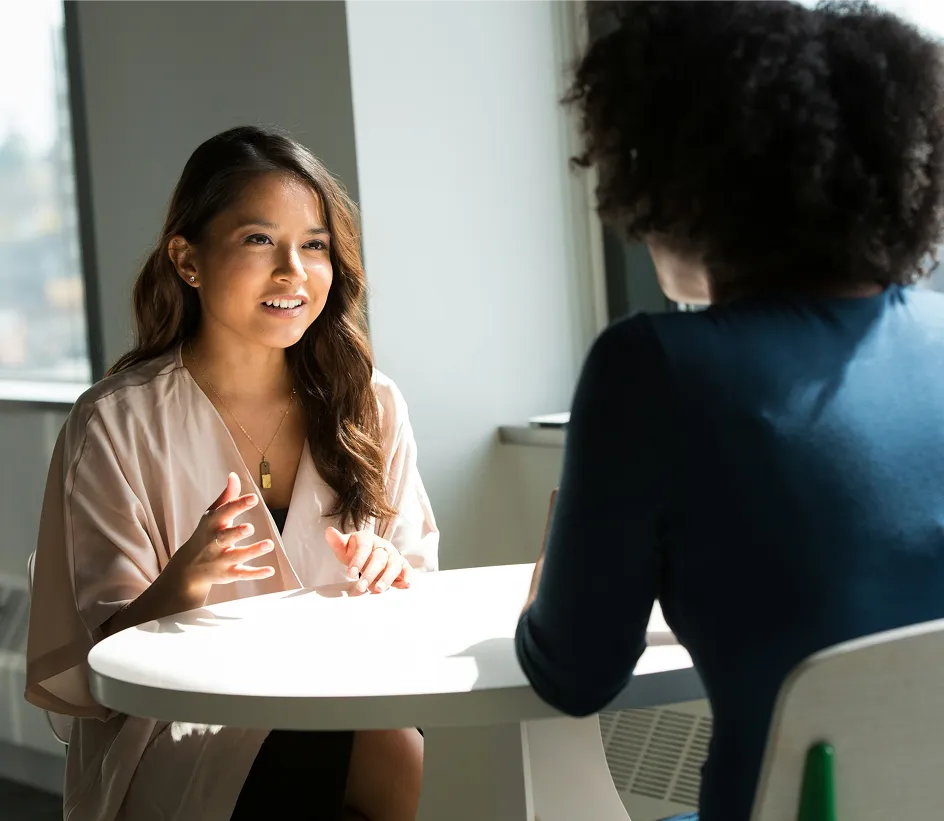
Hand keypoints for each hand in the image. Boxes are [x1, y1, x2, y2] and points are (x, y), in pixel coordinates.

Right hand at [165, 473, 274, 602]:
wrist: (187, 568)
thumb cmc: (205, 534)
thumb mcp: (212, 515)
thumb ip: (226, 497)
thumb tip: (234, 475)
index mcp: (212, 524)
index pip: (224, 512)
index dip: (238, 505)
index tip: (253, 498)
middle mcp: (214, 543)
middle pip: (225, 537)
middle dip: (237, 532)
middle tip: (250, 528)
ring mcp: (221, 560)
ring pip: (237, 556)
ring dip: (252, 551)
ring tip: (269, 544)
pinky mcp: (227, 574)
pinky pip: (242, 574)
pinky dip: (256, 573)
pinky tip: (270, 570)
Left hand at [325, 527, 411, 593]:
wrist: (369, 553)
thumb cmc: (355, 551)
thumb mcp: (344, 547)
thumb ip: (337, 542)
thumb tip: (329, 531)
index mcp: (367, 538)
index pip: (364, 547)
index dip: (357, 560)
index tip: (350, 573)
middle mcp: (383, 545)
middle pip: (379, 558)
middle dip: (370, 574)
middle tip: (361, 587)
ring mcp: (393, 554)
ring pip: (393, 565)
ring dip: (387, 578)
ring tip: (378, 590)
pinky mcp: (401, 564)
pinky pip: (407, 569)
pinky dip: (407, 577)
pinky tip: (405, 585)